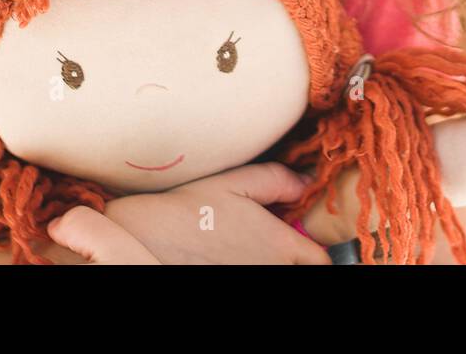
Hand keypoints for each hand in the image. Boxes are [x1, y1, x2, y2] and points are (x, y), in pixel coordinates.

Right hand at [58, 162, 331, 263]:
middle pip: (298, 270)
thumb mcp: (236, 181)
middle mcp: (269, 269)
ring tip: (242, 249)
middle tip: (269, 243)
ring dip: (267, 263)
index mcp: (279, 244)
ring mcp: (250, 280)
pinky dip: (247, 269)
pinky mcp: (226, 284)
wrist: (145, 236)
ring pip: (275, 275)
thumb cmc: (188, 207)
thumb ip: (277, 180)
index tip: (299, 241)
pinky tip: (225, 258)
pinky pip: (251, 280)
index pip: (319, 260)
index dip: (312, 250)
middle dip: (290, 258)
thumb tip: (306, 182)